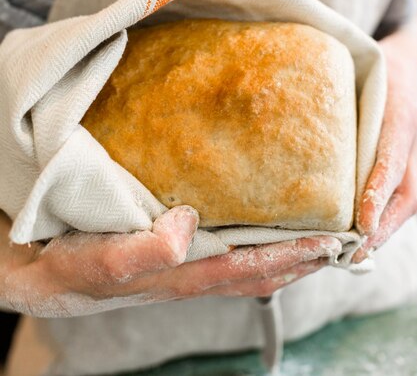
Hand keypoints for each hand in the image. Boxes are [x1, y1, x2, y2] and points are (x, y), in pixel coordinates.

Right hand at [0, 208, 340, 317]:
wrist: (34, 270)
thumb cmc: (63, 265)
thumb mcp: (97, 261)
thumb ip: (142, 251)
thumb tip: (189, 226)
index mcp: (176, 277)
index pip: (247, 270)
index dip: (289, 259)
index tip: (329, 244)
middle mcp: (184, 273)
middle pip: (254, 272)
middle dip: (298, 260)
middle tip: (338, 241)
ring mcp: (177, 264)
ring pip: (242, 262)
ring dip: (280, 253)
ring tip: (311, 238)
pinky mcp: (166, 250)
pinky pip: (220, 248)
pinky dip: (249, 241)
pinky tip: (254, 226)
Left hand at [353, 18, 416, 262]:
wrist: (409, 68)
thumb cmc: (375, 71)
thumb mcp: (360, 77)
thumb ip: (334, 100)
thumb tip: (288, 127)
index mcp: (399, 117)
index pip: (391, 160)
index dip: (378, 192)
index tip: (364, 222)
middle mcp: (411, 142)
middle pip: (406, 192)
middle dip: (382, 227)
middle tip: (354, 255)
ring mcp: (415, 156)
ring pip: (407, 200)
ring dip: (383, 231)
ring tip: (352, 257)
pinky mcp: (410, 166)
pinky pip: (402, 196)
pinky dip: (384, 220)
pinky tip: (361, 239)